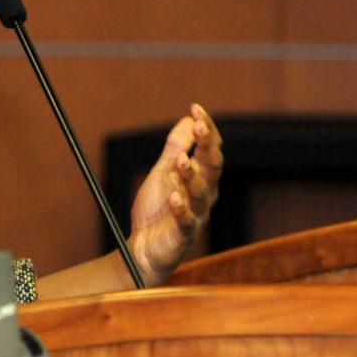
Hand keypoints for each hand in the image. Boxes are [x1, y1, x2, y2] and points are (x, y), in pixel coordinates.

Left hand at [127, 104, 222, 284]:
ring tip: (180, 161)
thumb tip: (189, 118)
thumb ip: (176, 148)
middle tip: (199, 126)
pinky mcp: (183, 235)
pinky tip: (175, 198)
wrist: (143, 248)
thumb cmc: (156, 210)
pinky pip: (187, 222)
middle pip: (213, 168)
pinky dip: (182, 210)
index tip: (196, 107)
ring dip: (192, 175)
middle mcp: (204, 195)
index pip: (210, 150)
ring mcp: (195, 215)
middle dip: (207, 146)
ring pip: (202, 193)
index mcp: (200, 178)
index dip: (206, 129)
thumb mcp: (163, 172)